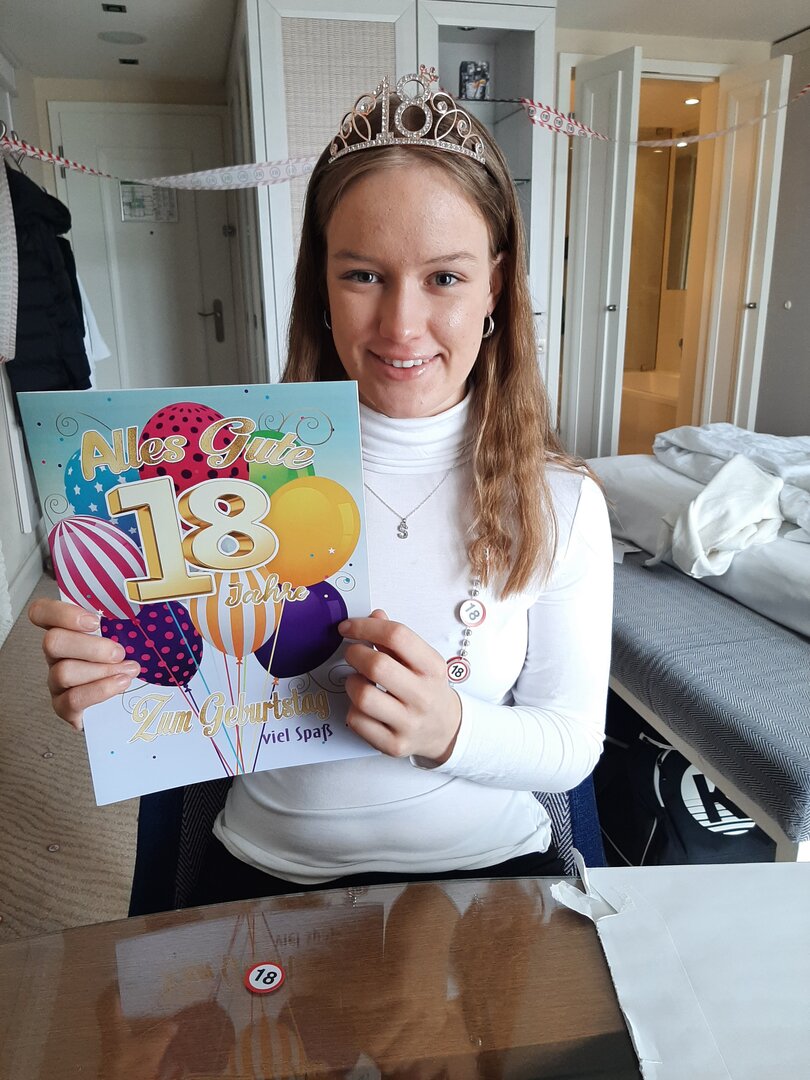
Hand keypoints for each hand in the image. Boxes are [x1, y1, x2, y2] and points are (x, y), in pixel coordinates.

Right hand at [28, 598, 141, 730]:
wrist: (124, 701)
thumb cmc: (123, 659)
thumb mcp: (125, 634)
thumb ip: (126, 618)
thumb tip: (153, 598)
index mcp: (67, 630)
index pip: (41, 612)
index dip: (60, 613)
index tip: (94, 621)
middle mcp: (56, 654)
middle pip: (52, 642)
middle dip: (90, 646)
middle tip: (119, 652)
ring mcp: (57, 681)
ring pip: (64, 672)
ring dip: (101, 670)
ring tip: (129, 670)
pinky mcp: (63, 706)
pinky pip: (73, 699)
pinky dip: (100, 690)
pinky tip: (121, 683)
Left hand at [338, 609, 460, 762]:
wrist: (446, 730)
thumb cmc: (428, 690)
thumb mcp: (422, 661)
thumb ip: (397, 639)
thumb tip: (374, 616)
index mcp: (433, 668)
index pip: (397, 636)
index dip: (366, 626)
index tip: (348, 627)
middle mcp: (423, 696)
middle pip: (377, 666)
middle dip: (354, 653)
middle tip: (352, 653)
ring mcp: (409, 723)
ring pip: (363, 696)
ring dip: (351, 683)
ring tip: (358, 681)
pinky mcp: (394, 744)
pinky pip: (357, 722)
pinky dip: (352, 709)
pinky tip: (362, 706)